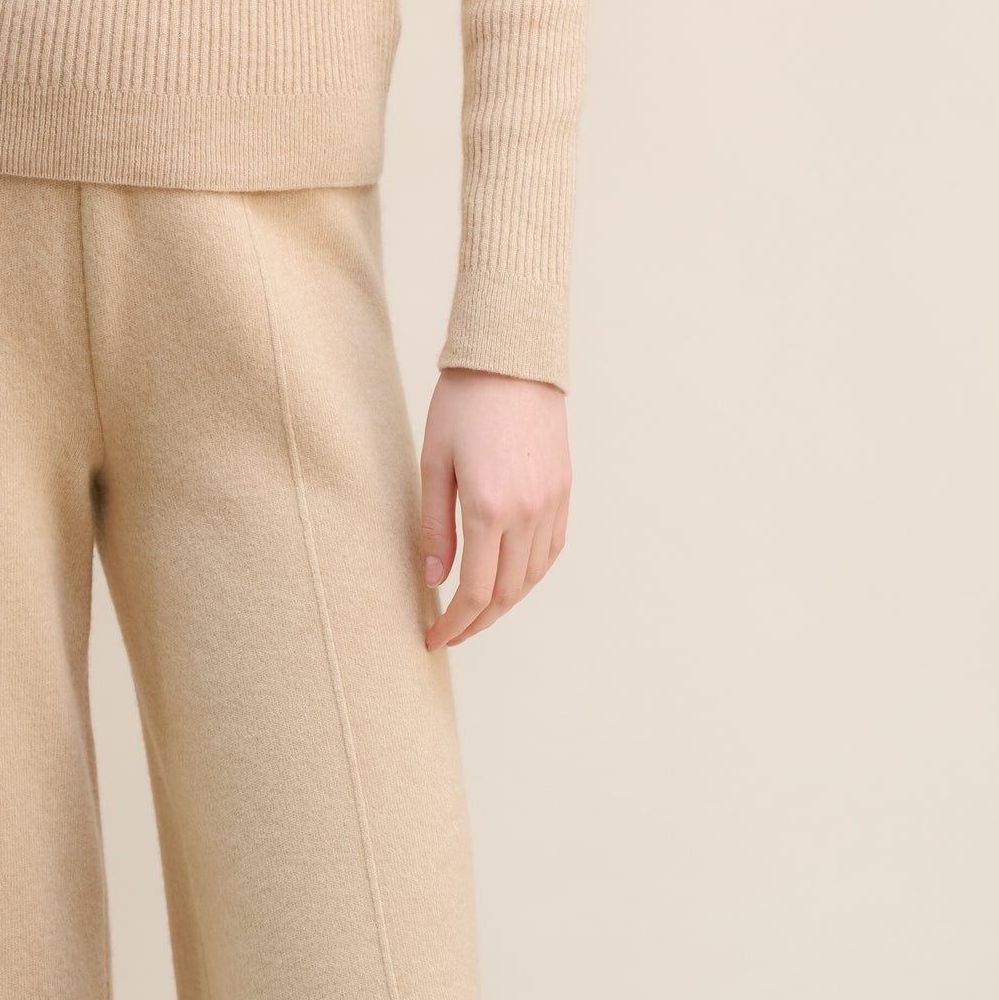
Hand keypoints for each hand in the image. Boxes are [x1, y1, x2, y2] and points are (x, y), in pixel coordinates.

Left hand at [420, 366, 569, 648]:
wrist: (511, 359)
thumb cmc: (461, 404)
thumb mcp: (433, 461)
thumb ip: (434, 526)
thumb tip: (434, 580)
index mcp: (489, 507)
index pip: (476, 591)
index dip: (455, 624)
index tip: (434, 639)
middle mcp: (527, 512)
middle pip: (507, 593)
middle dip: (478, 622)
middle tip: (451, 633)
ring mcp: (551, 503)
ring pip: (532, 577)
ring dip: (505, 603)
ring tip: (476, 611)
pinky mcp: (564, 491)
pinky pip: (551, 550)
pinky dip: (530, 574)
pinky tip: (509, 577)